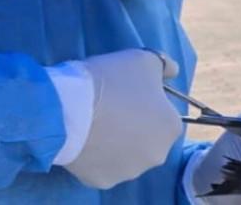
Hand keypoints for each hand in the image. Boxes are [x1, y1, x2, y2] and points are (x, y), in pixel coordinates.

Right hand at [61, 49, 181, 188]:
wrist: (69, 107)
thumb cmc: (112, 81)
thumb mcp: (144, 59)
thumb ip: (164, 66)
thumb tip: (172, 71)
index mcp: (171, 127)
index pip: (163, 112)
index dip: (146, 100)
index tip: (127, 92)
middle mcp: (157, 155)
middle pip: (148, 136)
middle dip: (134, 124)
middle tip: (111, 106)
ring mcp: (129, 171)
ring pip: (126, 154)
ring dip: (117, 141)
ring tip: (95, 121)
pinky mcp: (102, 180)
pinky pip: (102, 165)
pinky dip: (96, 155)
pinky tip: (84, 138)